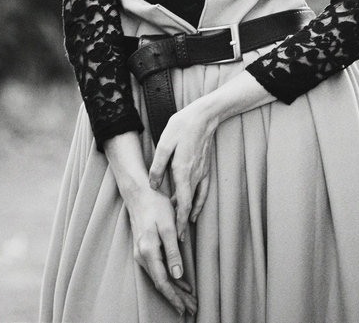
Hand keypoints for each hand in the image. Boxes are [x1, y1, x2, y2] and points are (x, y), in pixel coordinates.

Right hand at [127, 185, 196, 316]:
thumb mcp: (168, 226)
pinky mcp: (144, 249)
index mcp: (148, 252)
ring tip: (188, 299)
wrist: (139, 193)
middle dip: (177, 297)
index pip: (162, 282)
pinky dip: (168, 278)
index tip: (185, 308)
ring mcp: (141, 253)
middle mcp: (142, 256)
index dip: (174, 297)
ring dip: (174, 289)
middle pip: (161, 283)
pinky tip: (178, 281)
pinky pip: (157, 269)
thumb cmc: (156, 206)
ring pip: (159, 278)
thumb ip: (173, 251)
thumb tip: (178, 275)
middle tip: (192, 308)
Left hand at [149, 101, 217, 239]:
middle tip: (177, 241)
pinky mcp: (205, 168)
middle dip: (182, 224)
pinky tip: (195, 210)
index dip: (179, 222)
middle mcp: (194, 175)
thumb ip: (157, 167)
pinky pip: (203, 190)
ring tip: (183, 229)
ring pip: (195, 199)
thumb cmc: (182, 127)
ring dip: (189, 215)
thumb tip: (153, 186)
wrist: (203, 116)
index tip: (176, 236)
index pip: (182, 204)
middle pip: (188, 206)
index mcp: (182, 171)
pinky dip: (199, 203)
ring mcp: (201, 172)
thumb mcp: (164, 144)